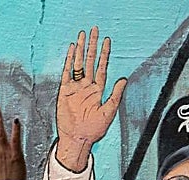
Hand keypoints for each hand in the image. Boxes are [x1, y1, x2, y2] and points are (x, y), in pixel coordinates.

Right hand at [54, 26, 126, 171]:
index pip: (102, 67)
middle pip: (90, 61)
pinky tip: (72, 51)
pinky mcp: (65, 92)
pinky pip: (67, 73)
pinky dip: (69, 61)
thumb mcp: (109, 112)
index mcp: (98, 91)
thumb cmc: (93, 130)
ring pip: (78, 64)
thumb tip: (124, 80)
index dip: (104, 54)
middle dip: (92, 46)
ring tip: (82, 36)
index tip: (107, 41)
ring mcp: (75, 88)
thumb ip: (116, 95)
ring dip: (80, 50)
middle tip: (94, 31)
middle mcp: (87, 87)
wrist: (77, 139)